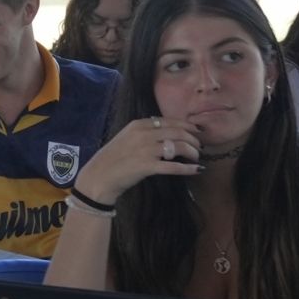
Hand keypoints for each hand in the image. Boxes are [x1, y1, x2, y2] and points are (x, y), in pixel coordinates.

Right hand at [74, 116, 203, 199]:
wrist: (99, 177)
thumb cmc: (113, 159)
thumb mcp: (126, 137)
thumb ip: (144, 132)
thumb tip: (166, 133)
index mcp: (139, 124)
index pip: (170, 121)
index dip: (187, 126)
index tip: (197, 131)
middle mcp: (144, 134)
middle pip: (178, 132)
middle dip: (193, 139)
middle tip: (199, 147)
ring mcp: (146, 150)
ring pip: (179, 146)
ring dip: (192, 152)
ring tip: (196, 158)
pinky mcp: (147, 166)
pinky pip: (174, 166)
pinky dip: (188, 168)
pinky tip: (197, 169)